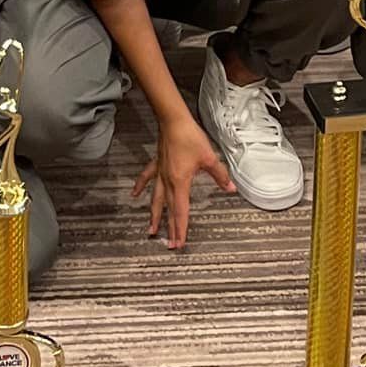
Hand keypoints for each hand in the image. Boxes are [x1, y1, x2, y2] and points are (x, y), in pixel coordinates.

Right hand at [132, 110, 234, 248]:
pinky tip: (134, 194)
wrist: (173, 121)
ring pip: (156, 199)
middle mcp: (168, 181)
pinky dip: (141, 187)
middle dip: (170, 228)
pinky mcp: (158, 164)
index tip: (179, 244)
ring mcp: (160, 173)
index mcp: (180, 183)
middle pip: (168, 210)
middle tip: (169, 245)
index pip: (181, 212)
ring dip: (154, 215)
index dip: (181, 229)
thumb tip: (230, 188)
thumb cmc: (189, 137)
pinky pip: (147, 178)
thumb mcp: (209, 158)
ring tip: (151, 229)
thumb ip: (220, 175)